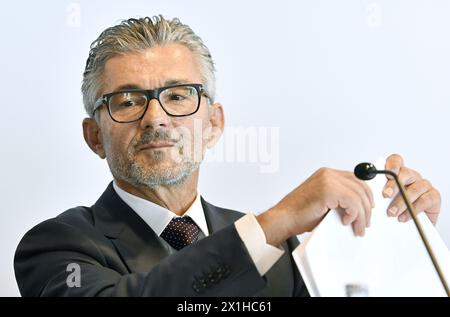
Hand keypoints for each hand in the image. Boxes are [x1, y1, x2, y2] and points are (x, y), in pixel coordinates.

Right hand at [257, 167, 374, 245]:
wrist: (284, 218)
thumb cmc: (299, 214)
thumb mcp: (324, 202)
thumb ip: (340, 199)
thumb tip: (359, 209)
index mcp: (327, 174)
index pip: (356, 180)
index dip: (366, 195)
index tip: (369, 209)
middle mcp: (328, 174)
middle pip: (360, 186)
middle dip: (367, 207)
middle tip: (365, 223)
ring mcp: (327, 180)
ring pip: (358, 195)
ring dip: (362, 215)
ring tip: (358, 228)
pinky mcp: (327, 190)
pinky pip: (352, 201)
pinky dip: (354, 214)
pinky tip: (346, 221)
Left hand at [383, 154, 440, 224]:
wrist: (410, 225)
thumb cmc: (394, 209)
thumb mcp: (383, 200)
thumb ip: (376, 193)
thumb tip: (367, 193)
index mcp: (398, 173)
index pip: (396, 161)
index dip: (392, 165)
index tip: (386, 174)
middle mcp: (411, 177)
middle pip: (404, 173)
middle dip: (394, 185)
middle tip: (385, 195)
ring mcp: (424, 185)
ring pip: (414, 189)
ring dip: (401, 202)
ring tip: (391, 213)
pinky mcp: (434, 196)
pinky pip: (425, 200)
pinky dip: (413, 210)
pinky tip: (403, 217)